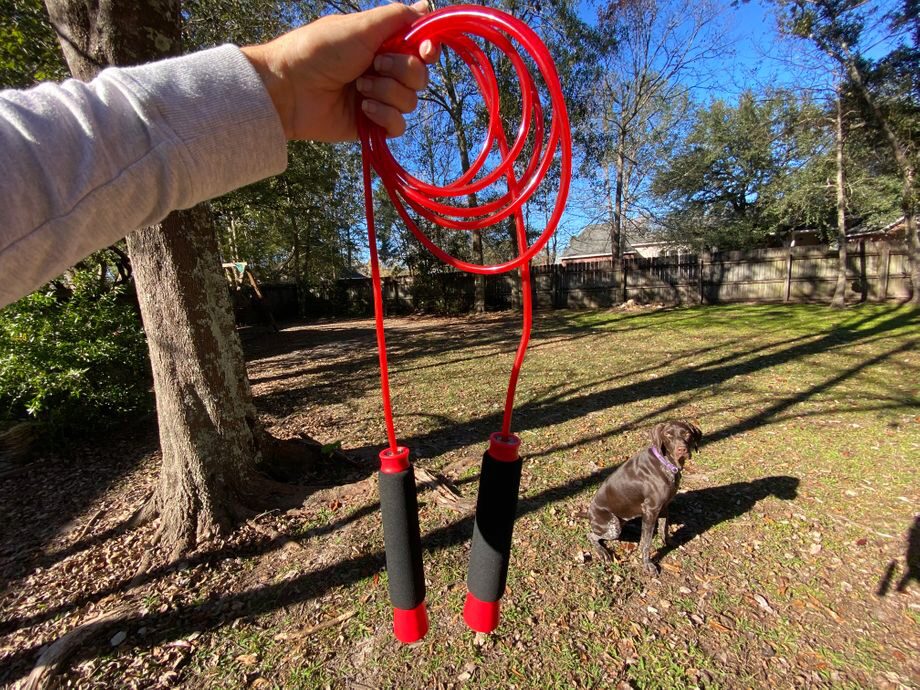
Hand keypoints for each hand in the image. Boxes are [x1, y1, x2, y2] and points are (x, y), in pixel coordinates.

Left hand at [242, 1, 438, 141]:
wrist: (290, 88)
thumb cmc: (320, 50)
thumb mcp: (361, 26)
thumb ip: (397, 17)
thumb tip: (425, 6)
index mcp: (382, 44)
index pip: (421, 48)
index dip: (428, 50)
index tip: (425, 51)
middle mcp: (383, 71)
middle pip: (420, 76)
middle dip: (402, 70)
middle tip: (375, 64)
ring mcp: (378, 98)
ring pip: (410, 101)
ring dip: (387, 92)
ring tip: (359, 88)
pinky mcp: (372, 124)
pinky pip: (398, 126)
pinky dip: (385, 116)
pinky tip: (364, 108)